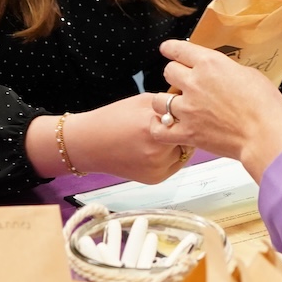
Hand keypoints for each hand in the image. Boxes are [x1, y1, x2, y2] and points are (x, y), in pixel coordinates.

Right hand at [65, 94, 191, 183]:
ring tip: (160, 137)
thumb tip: (187, 103)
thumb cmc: (114, 119)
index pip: (188, 119)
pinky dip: (170, 157)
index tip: (186, 111)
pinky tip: (154, 149)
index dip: (188, 114)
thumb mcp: (143, 102)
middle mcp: (157, 150)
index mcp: (154, 125)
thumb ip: (167, 104)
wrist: (91, 143)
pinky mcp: (155, 179)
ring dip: (179, 144)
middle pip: (190, 137)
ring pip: (184, 152)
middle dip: (185, 130)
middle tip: (176, 124)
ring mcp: (157, 167)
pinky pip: (175, 165)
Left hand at [151, 40, 281, 182]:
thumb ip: (229, 71)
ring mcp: (187, 108)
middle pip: (168, 71)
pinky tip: (165, 126)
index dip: (170, 49)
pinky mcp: (187, 132)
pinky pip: (159, 129)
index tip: (167, 49)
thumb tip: (223, 74)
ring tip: (172, 106)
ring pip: (158, 99)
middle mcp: (194, 82)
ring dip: (164, 101)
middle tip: (181, 82)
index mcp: (210, 63)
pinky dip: (160, 127)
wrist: (265, 135)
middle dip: (174, 74)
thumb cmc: (265, 105)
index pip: (178, 49)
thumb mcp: (250, 75)